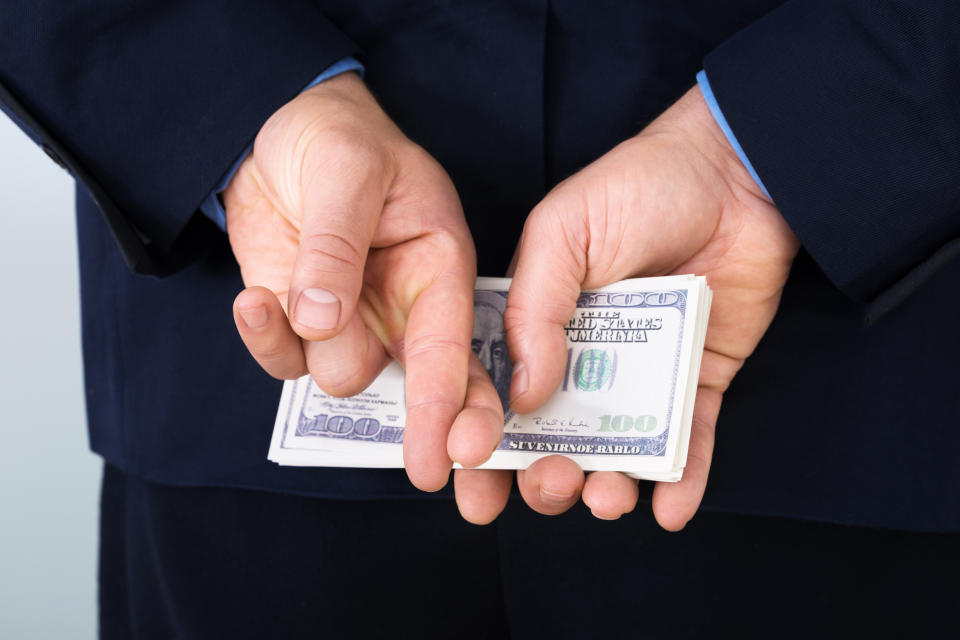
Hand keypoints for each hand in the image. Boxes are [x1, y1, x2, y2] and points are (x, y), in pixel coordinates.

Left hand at [225, 72, 503, 490]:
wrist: (277, 132)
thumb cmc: (336, 138)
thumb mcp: (345, 170)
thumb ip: (337, 243)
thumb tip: (322, 319)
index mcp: (437, 266)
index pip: (453, 345)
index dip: (455, 404)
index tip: (452, 455)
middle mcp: (403, 306)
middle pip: (418, 386)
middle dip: (423, 425)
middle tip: (427, 466)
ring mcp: (353, 320)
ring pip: (341, 375)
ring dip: (311, 347)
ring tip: (283, 290)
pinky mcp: (303, 323)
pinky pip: (287, 360)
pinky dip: (265, 338)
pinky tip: (253, 301)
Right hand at [453, 85, 799, 527]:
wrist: (734, 174)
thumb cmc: (637, 187)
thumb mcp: (562, 231)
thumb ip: (534, 310)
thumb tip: (522, 394)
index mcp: (537, 324)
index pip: (498, 395)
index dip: (482, 445)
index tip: (472, 486)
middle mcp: (584, 358)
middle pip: (554, 437)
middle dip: (543, 476)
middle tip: (548, 484)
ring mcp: (643, 374)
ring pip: (617, 451)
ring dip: (606, 487)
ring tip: (606, 496)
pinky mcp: (698, 381)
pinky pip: (690, 442)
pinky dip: (683, 481)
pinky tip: (669, 508)